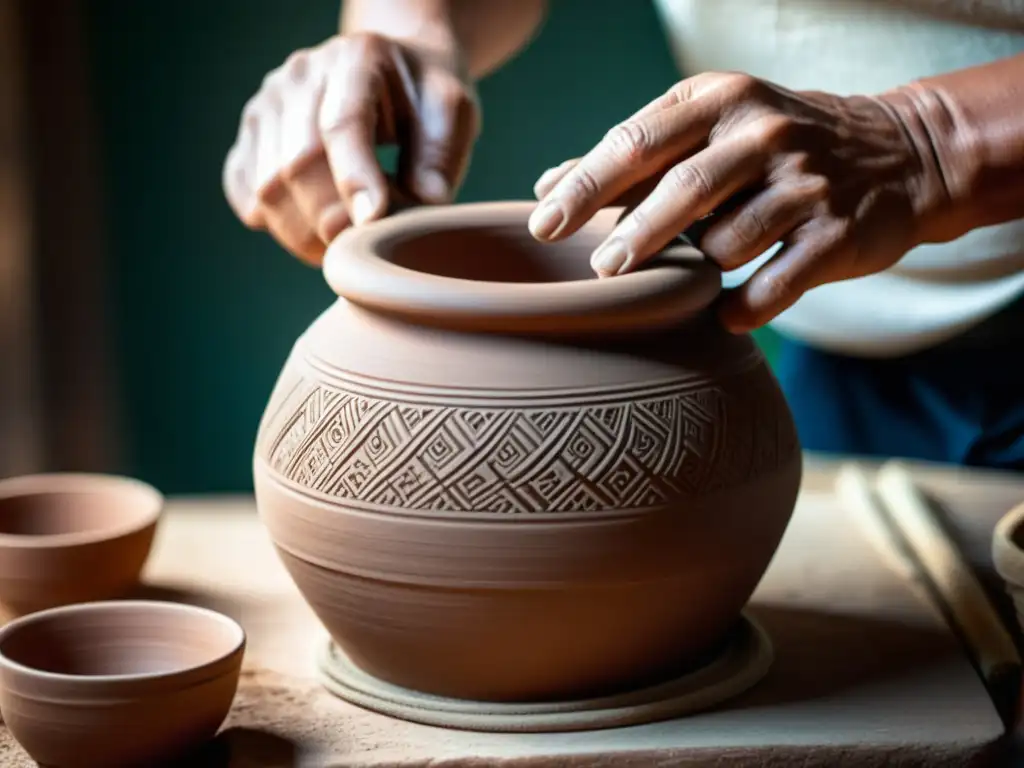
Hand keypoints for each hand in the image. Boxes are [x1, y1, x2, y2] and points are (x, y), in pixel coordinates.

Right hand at [223, 33, 480, 264]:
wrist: (392, 75)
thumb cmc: (424, 101)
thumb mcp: (451, 112)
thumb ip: (440, 154)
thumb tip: (427, 200)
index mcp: (357, 59)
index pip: (342, 124)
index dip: (354, 178)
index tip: (372, 221)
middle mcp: (300, 75)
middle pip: (296, 163)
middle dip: (331, 219)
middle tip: (366, 248)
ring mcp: (266, 105)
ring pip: (266, 188)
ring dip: (306, 233)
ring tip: (346, 246)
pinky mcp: (249, 138)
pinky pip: (246, 196)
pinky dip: (278, 226)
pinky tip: (315, 230)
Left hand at [529, 72, 949, 331]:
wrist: (900, 152)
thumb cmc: (774, 147)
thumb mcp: (710, 126)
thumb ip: (633, 156)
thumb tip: (545, 185)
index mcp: (719, 100)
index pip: (638, 142)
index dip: (586, 186)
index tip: (543, 226)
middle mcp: (764, 132)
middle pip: (684, 188)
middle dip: (635, 234)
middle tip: (601, 270)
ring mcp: (807, 182)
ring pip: (729, 242)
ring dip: (698, 268)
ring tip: (689, 274)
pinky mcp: (840, 233)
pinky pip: (778, 282)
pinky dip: (746, 305)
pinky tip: (726, 315)